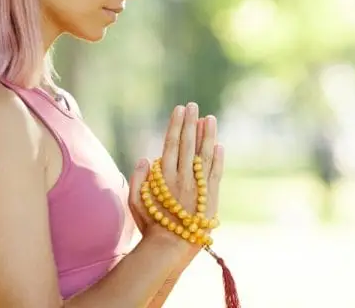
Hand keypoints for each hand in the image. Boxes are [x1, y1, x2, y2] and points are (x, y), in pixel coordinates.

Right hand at [127, 104, 224, 246]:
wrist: (170, 248)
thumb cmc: (150, 226)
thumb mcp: (135, 202)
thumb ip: (137, 178)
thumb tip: (145, 158)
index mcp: (164, 176)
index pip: (171, 143)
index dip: (175, 125)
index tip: (179, 110)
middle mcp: (182, 177)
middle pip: (188, 144)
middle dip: (190, 123)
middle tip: (193, 105)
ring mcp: (198, 186)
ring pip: (204, 155)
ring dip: (207, 135)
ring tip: (209, 118)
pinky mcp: (211, 197)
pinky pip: (216, 173)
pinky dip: (219, 158)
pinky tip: (220, 145)